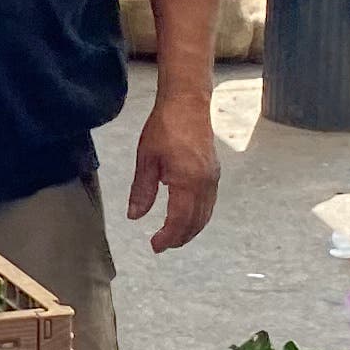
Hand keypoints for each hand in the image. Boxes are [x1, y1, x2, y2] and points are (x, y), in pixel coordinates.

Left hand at [125, 90, 221, 253]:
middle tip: (162, 245)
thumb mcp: (146, 160)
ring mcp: (213, 179)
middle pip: (195, 222)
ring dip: (190, 230)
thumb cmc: (165, 126)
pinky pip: (209, 203)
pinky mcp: (214, 173)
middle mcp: (205, 184)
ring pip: (205, 215)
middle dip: (179, 238)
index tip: (155, 245)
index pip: (179, 220)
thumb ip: (142, 191)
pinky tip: (186, 218)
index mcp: (188, 182)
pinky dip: (198, 217)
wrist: (187, 103)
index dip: (167, 237)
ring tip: (173, 237)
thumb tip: (135, 216)